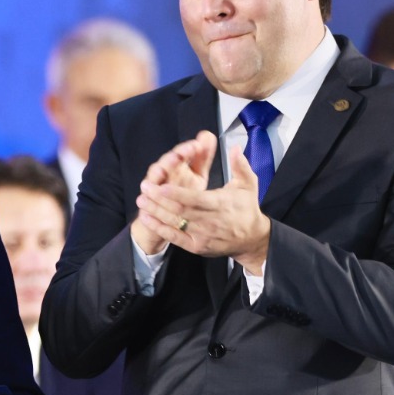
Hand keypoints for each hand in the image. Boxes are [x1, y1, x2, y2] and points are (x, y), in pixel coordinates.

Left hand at [136, 132, 271, 273]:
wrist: (252, 239)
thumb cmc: (247, 208)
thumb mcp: (249, 184)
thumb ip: (240, 165)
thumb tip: (233, 147)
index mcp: (220, 204)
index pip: (195, 199)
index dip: (176, 193)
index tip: (161, 185)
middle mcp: (210, 221)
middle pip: (180, 211)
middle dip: (159, 199)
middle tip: (144, 187)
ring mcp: (202, 235)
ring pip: (175, 223)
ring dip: (156, 212)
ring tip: (141, 200)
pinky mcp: (197, 247)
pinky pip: (175, 238)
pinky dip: (160, 228)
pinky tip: (147, 218)